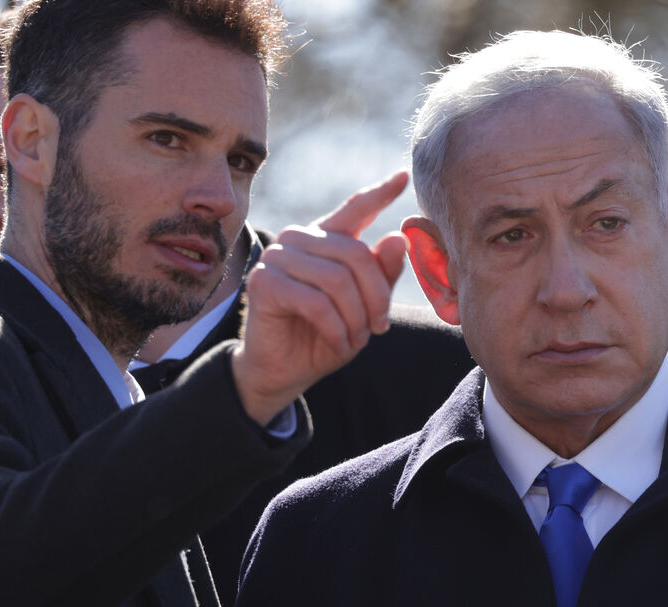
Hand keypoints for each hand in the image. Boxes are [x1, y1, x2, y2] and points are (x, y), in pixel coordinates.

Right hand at [232, 171, 408, 426]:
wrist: (284, 370)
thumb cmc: (325, 335)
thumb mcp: (364, 307)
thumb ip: (382, 274)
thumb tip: (398, 237)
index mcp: (326, 239)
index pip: (355, 209)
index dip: (379, 193)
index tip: (403, 175)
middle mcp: (299, 239)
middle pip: (356, 255)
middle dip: (377, 297)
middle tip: (380, 328)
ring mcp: (278, 257)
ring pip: (337, 280)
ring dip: (356, 317)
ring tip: (356, 339)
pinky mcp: (263, 282)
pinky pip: (315, 302)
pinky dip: (335, 328)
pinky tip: (339, 343)